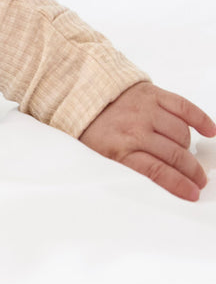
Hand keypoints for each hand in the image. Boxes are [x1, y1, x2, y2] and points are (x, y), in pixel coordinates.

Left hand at [79, 82, 215, 200]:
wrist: (80, 91)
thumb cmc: (92, 125)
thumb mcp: (101, 153)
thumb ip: (128, 167)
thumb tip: (157, 183)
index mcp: (119, 148)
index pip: (156, 171)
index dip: (179, 184)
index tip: (192, 193)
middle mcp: (134, 129)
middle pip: (174, 155)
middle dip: (192, 172)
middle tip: (198, 179)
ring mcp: (145, 110)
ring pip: (182, 134)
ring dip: (189, 149)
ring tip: (187, 156)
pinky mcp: (152, 93)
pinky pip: (183, 107)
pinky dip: (200, 119)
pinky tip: (209, 131)